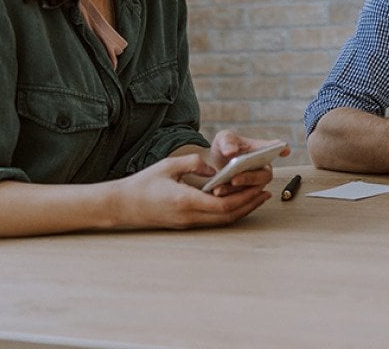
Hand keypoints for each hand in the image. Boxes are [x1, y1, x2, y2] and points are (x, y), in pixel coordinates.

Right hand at [113, 154, 269, 228]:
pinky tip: (236, 203)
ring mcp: (187, 223)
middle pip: (227, 216)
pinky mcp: (184, 224)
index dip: (244, 198)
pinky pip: (212, 221)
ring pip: (221, 221)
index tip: (259, 189)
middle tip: (266, 194)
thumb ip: (193, 163)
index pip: (222, 205)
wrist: (121, 206)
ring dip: (241, 210)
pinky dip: (228, 213)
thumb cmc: (143, 184)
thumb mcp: (168, 165)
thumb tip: (213, 167)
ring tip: (257, 198)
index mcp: (185, 201)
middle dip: (249, 205)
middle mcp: (189, 216)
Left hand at [205, 130, 288, 196]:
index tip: (284, 149)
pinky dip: (229, 196)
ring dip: (235, 191)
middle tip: (234, 179)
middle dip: (249, 179)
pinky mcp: (247, 194)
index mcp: (262, 150)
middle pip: (264, 176)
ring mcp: (256, 182)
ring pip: (252, 190)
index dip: (282, 149)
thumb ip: (228, 142)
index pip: (275, 148)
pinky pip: (241, 198)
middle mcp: (263, 168)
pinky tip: (216, 192)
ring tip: (219, 189)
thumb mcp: (224, 138)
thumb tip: (231, 151)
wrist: (216, 161)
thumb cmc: (226, 146)